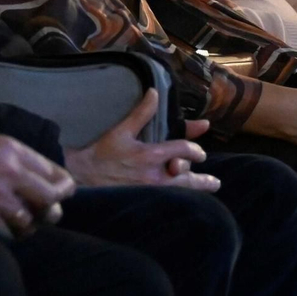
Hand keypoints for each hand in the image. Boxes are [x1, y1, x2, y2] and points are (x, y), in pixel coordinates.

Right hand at [0, 129, 75, 236]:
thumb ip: (14, 156)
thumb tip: (39, 175)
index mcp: (12, 149)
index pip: (53, 171)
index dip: (63, 185)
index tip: (64, 192)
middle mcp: (9, 170)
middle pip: (51, 196)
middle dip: (54, 205)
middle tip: (51, 211)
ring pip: (32, 218)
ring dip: (31, 222)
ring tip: (24, 220)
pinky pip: (10, 229)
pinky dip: (13, 231)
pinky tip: (9, 227)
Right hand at [63, 89, 219, 190]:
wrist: (83, 176)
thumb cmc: (102, 153)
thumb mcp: (121, 130)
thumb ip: (142, 113)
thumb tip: (155, 93)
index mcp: (150, 155)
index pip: (182, 150)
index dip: (194, 150)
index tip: (199, 152)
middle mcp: (154, 175)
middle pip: (186, 177)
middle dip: (201, 178)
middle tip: (213, 181)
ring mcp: (150, 191)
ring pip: (180, 192)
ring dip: (197, 190)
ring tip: (210, 189)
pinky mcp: (144, 201)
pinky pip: (168, 201)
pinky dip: (181, 200)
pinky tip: (188, 202)